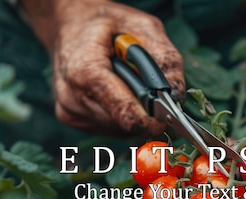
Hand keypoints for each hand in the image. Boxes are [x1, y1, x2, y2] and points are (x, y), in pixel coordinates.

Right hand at [20, 0, 183, 135]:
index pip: (122, 111)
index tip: (167, 121)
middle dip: (144, 112)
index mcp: (86, 70)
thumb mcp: (144, 27)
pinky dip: (119, 114)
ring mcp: (69, 109)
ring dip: (133, 113)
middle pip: (123, 122)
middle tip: (153, 92)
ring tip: (129, 84)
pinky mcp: (71, 118)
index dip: (149, 120)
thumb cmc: (107, 24)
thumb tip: (177, 95)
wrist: (69, 24)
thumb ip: (165, 59)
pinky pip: (108, 127)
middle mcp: (72, 94)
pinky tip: (117, 92)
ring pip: (117, 128)